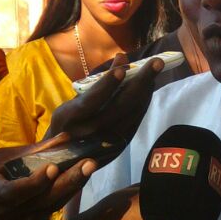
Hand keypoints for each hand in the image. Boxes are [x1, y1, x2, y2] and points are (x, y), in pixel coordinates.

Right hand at [0, 139, 92, 219]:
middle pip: (42, 200)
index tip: (52, 168)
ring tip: (89, 168)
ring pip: (52, 205)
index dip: (34, 182)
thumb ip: (29, 151)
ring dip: (73, 187)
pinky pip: (53, 208)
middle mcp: (8, 211)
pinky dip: (67, 193)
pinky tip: (80, 179)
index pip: (15, 192)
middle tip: (89, 163)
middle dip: (68, 181)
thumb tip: (62, 137)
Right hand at [46, 52, 163, 166]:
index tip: (123, 67)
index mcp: (69, 119)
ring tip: (154, 70)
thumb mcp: (72, 103)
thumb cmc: (67, 125)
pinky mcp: (118, 148)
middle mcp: (87, 134)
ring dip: (145, 91)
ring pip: (130, 115)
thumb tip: (121, 57)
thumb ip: (97, 82)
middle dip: (140, 83)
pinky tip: (148, 89)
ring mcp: (105, 143)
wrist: (64, 162)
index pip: (91, 101)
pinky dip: (143, 103)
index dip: (107, 84)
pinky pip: (135, 122)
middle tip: (157, 62)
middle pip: (118, 107)